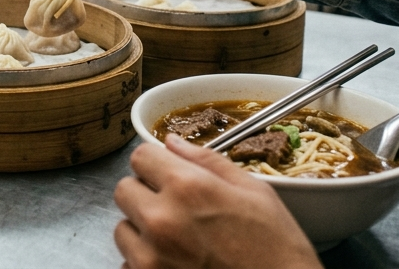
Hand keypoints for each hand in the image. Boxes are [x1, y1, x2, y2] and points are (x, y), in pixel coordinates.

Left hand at [114, 135, 319, 268]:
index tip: (167, 173)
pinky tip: (175, 263)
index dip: (156, 163)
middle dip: (145, 194)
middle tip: (175, 209)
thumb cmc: (276, 248)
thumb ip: (206, 161)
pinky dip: (146, 262)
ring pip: (122, 229)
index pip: (140, 156)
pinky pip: (128, 263)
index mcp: (187, 187)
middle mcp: (161, 220)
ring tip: (178, 240)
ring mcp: (150, 257)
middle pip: (124, 189)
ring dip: (142, 230)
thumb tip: (172, 142)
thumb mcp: (253, 192)